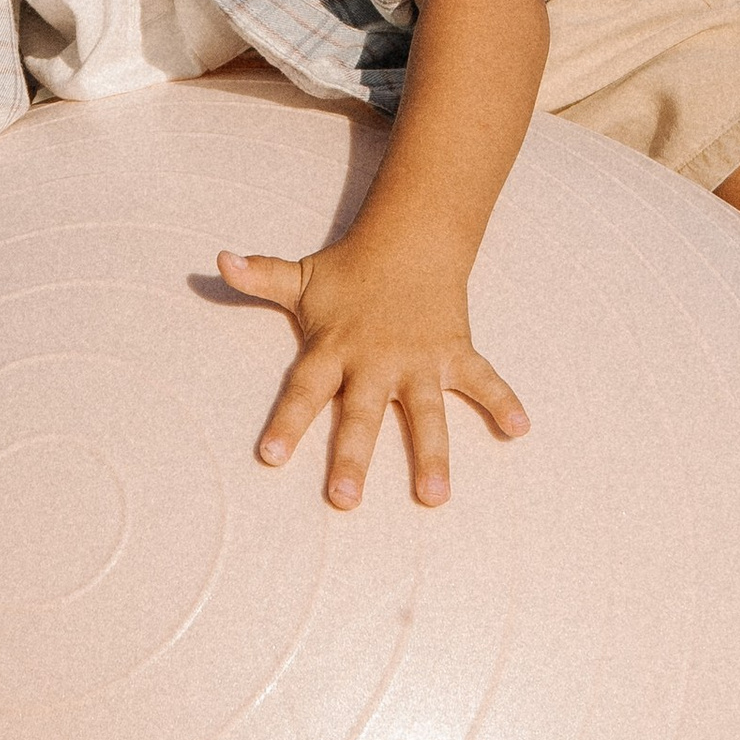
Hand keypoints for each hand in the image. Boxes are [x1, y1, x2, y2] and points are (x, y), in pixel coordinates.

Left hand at [219, 223, 528, 507]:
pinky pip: (481, 380)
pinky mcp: (453, 352)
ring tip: (434, 496)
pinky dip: (503, 400)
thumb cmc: (349, 271)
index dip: (287, 423)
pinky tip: (520, 428)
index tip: (270, 457)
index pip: (304, 390)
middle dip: (353, 457)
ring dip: (431, 454)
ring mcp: (418, 360)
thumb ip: (259, 277)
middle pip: (361, 415)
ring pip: (424, 413)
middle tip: (344, 501)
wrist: (410, 238)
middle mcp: (375, 360)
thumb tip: (219, 260)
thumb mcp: (300, 277)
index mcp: (334, 348)